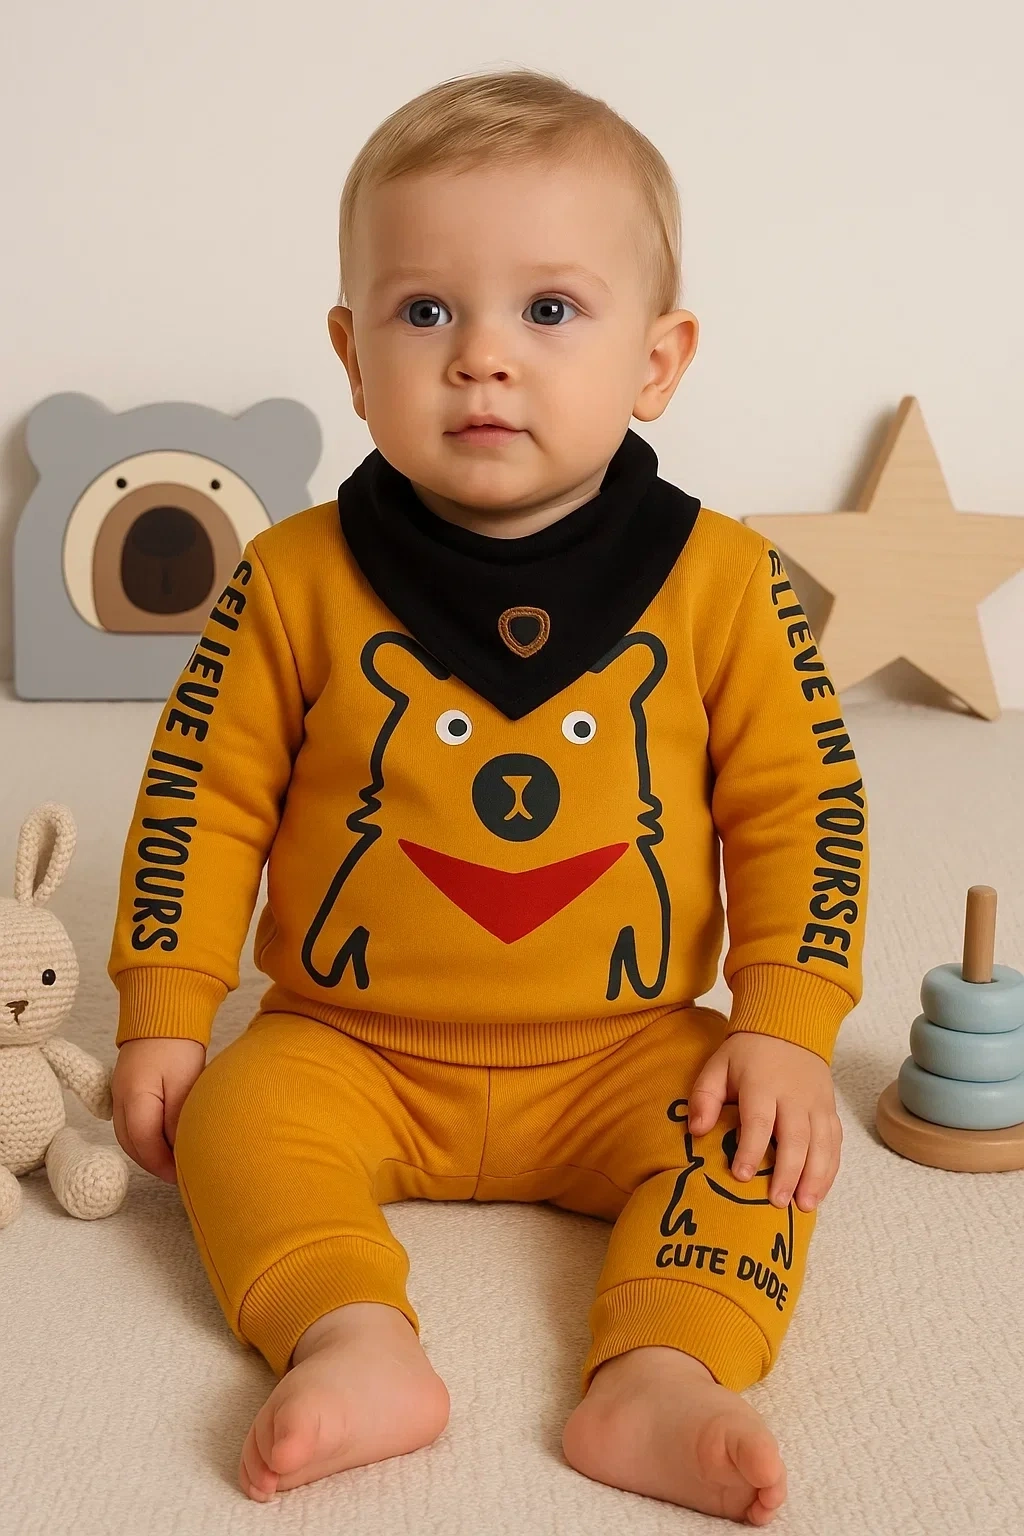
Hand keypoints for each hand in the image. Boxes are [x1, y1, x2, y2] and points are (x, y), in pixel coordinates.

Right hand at [111, 1037, 206, 1183]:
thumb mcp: (183, 1083)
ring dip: (148, 1153)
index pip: (144, 1143)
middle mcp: (120, 1100)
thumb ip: (178, 1119)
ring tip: (173, 1162)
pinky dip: (144, 1138)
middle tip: (178, 1175)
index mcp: (134, 1098)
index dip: (162, 1164)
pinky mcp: (125, 1091)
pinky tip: (164, 1141)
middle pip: (131, 1145)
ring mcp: (119, 1095)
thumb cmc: (177, 1045)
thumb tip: (179, 1150)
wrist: (162, 1013)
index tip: (181, 1175)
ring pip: (128, 1137)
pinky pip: (130, 1124)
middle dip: (153, 1164)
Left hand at [686, 1031, 841, 1211]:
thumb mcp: (718, 1066)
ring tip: (804, 1206)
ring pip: (822, 1144)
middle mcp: (794, 1096)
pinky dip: (830, 1169)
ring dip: (815, 1177)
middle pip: (796, 1138)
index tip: (740, 1176)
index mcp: (762, 1084)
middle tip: (777, 1203)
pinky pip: (835, 1143)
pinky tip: (819, 1192)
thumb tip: (695, 1131)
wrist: (789, 1028)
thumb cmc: (746, 1055)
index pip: (759, 1121)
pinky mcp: (830, 1111)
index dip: (750, 1150)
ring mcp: (817, 1104)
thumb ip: (704, 1097)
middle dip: (788, 1173)